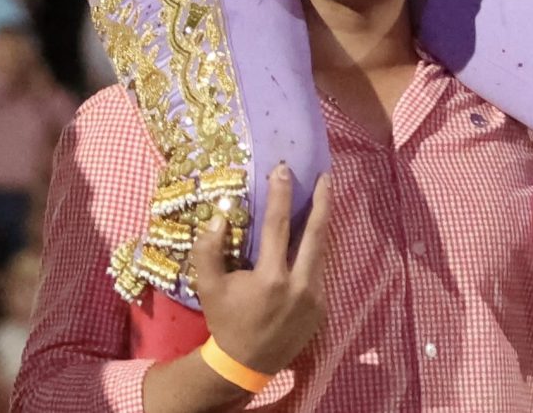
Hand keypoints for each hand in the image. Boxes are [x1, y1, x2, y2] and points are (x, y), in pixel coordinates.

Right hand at [186, 166, 332, 377]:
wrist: (247, 362)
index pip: (278, 226)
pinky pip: (321, 271)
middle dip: (322, 202)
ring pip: (323, 252)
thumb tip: (219, 217)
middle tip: (325, 177)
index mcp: (271, 278)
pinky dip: (318, 250)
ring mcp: (314, 298)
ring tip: (325, 199)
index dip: (281, 195)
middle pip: (316, 235)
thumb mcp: (207, 286)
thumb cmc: (226, 320)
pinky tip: (315, 236)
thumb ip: (208, 249)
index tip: (283, 170)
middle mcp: (299, 286)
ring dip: (323, 224)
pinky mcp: (322, 308)